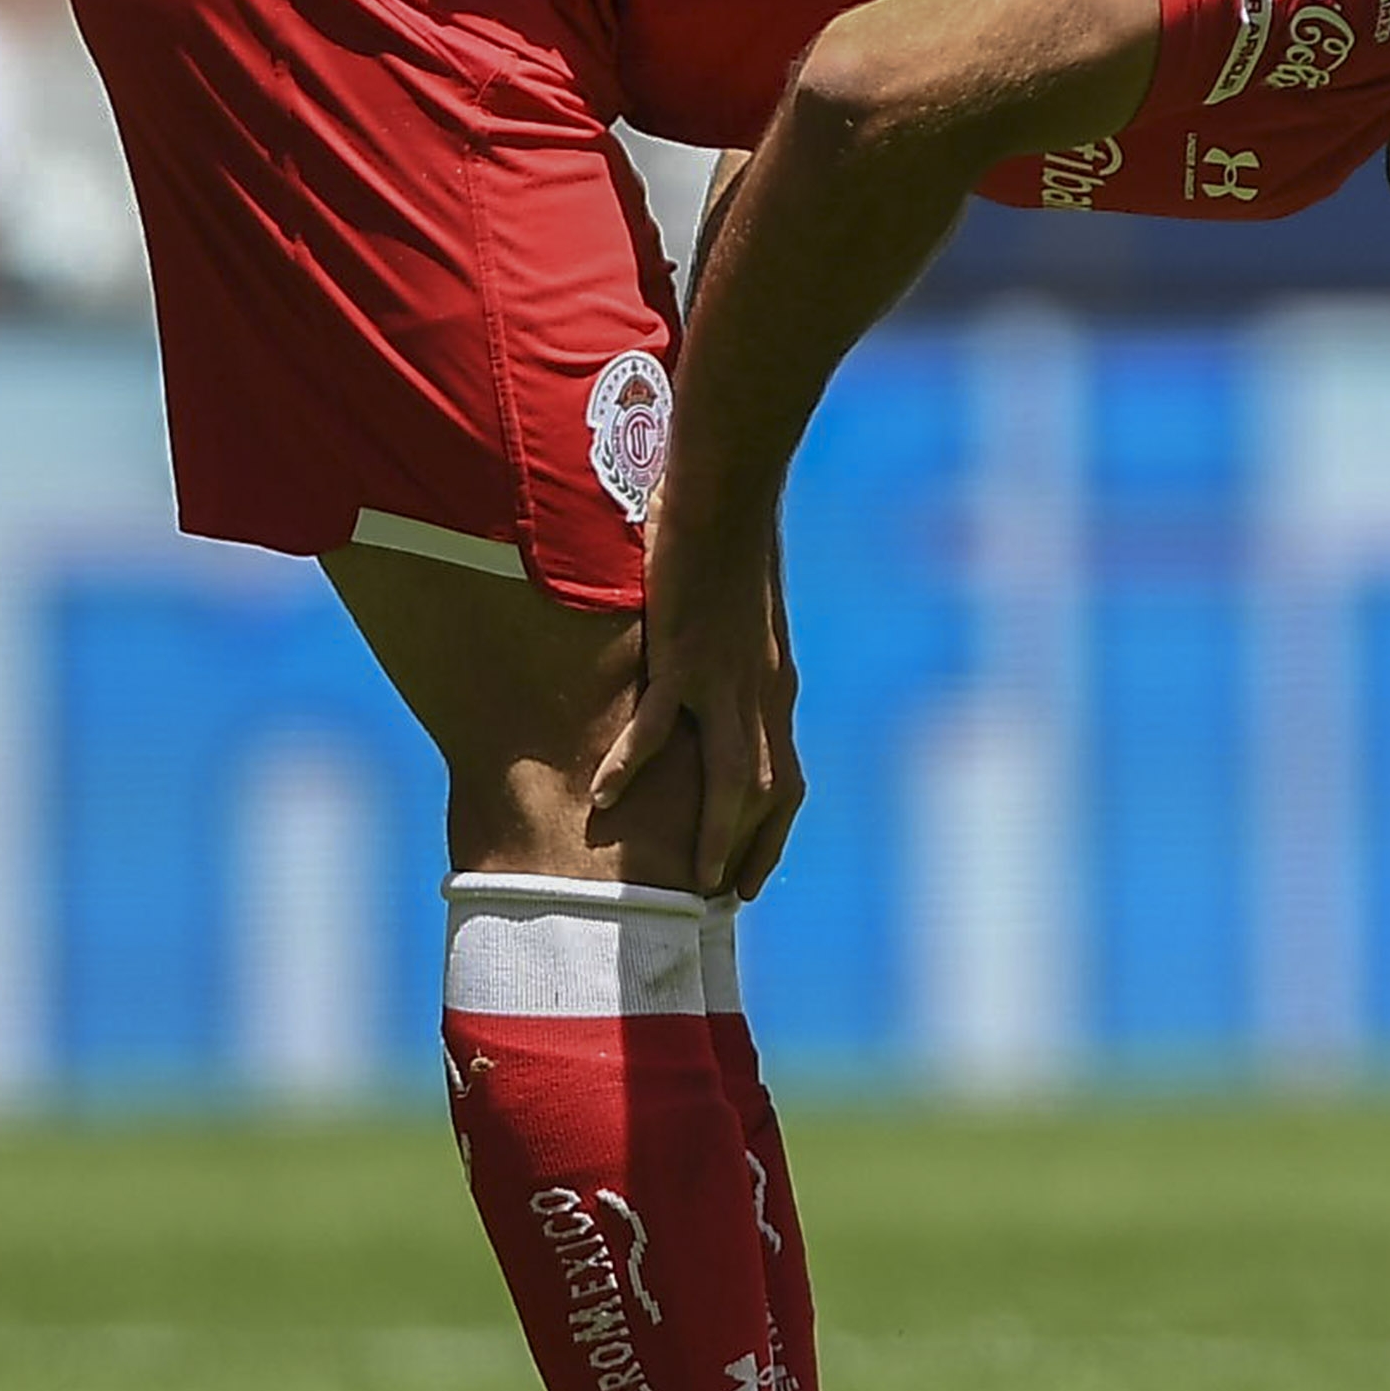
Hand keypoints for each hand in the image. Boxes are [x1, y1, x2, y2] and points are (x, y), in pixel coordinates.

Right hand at [591, 525, 804, 898]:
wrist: (729, 493)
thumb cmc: (730, 543)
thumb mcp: (741, 618)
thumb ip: (732, 659)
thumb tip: (708, 681)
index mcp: (776, 688)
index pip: (786, 780)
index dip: (771, 833)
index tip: (750, 875)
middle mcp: (763, 695)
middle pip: (766, 795)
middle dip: (748, 852)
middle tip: (719, 898)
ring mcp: (727, 679)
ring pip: (731, 778)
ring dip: (712, 834)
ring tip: (687, 881)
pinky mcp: (686, 655)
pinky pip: (657, 725)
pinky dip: (632, 765)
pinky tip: (603, 797)